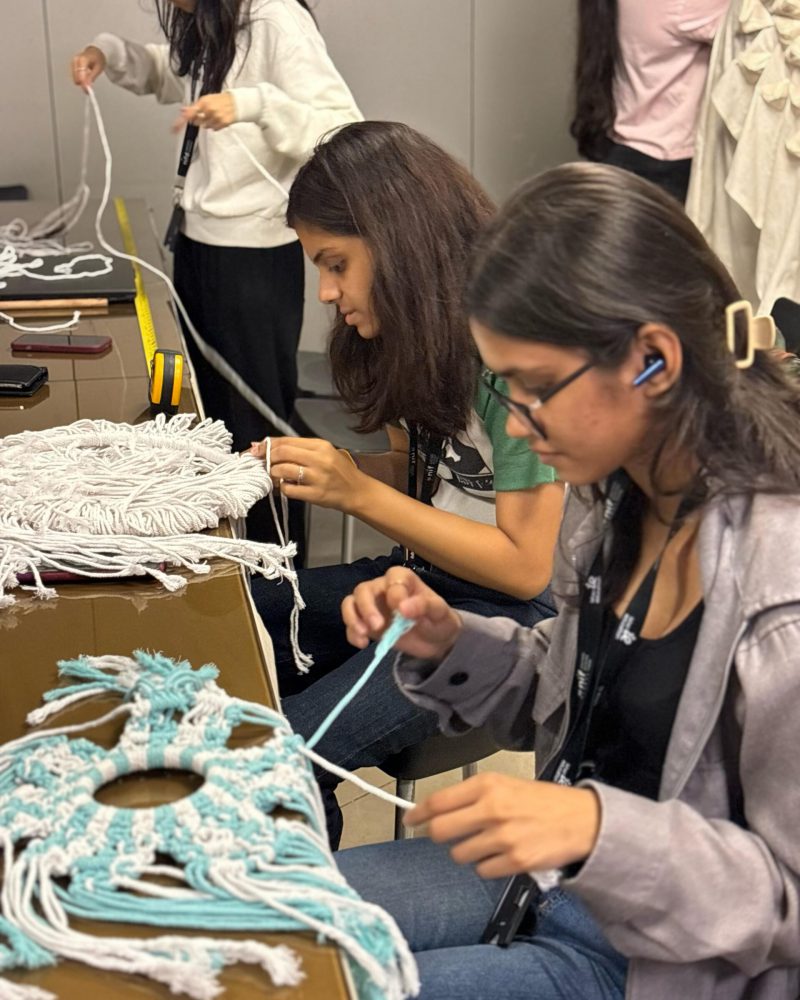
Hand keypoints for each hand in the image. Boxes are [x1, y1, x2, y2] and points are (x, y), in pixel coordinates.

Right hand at [71, 46, 105, 88]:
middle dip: (83, 83)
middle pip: (76, 77)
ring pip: (75, 77)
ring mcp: (73, 62)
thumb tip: (87, 86)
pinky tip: (85, 76)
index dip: (83, 83)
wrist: (95, 52)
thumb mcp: (98, 68)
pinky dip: (80, 79)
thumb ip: (91, 77)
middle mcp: (76, 60)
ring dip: (81, 81)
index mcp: (82, 59)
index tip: (87, 91)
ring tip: (89, 77)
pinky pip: (75, 76)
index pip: (80, 74)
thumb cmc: (97, 59)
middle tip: (89, 88)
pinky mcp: (72, 65)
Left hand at [176, 92, 236, 131]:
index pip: (189, 114)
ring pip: (205, 126)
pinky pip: (213, 129)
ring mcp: (216, 118)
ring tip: (214, 115)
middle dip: (199, 119)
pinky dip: (215, 126)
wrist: (235, 103)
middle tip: (205, 114)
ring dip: (208, 123)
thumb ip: (193, 107)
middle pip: (197, 122)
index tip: (174, 129)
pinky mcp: (222, 124)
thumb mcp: (205, 100)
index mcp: (203, 103)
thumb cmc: (219, 100)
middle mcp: (209, 111)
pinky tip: (219, 119)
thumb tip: (183, 110)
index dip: (181, 122)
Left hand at [252, 437, 363, 511]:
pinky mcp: (316, 494)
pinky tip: (288, 487)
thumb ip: (298, 449)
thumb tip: (266, 445)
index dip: (267, 444)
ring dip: (274, 474)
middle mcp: (320, 459)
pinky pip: (289, 490)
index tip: (257, 449)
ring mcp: (318, 477)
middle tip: (263, 464)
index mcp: (321, 446)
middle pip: (282, 453)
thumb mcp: (323, 453)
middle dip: (267, 458)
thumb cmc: (339, 473)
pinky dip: (283, 489)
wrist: (357, 491)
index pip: (286, 441)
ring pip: (282, 470)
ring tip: (277, 477)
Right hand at [341, 566, 461, 658]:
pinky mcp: (365, 623)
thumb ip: (424, 605)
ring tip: (363, 634)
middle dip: (367, 608)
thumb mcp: (439, 612)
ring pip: (351, 603)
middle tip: (377, 626)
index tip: (402, 611)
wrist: (436, 641)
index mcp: (402, 579)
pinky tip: (362, 644)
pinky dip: (352, 633)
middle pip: (364, 589)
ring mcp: (371, 605)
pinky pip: (351, 624)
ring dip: (353, 618)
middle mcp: (382, 588)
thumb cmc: (438, 619)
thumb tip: (403, 607)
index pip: (392, 580)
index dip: (394, 594)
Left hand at [405, 773, 600, 878]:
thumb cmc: (542, 801)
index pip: (438, 801)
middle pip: (440, 831)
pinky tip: (502, 855)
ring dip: (468, 852)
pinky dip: (488, 866)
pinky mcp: (514, 861)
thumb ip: (472, 796)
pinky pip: (482, 871)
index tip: (410, 818)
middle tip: (446, 836)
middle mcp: (491, 809)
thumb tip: (437, 810)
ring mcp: (502, 837)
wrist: (581, 819)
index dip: (418, 812)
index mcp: (487, 785)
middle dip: (439, 836)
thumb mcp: (505, 784)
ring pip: (460, 854)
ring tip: (487, 842)